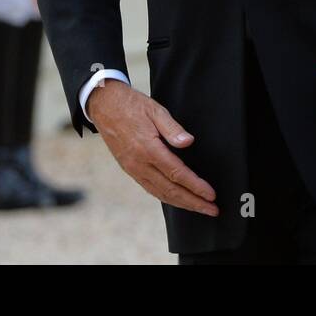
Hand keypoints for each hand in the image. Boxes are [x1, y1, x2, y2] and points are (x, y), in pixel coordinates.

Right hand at [87, 80, 217, 216]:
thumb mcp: (154, 109)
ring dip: (181, 203)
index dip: (196, 186)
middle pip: (170, 190)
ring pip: (160, 193)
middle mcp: (139, 163)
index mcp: (148, 149)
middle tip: (212, 210)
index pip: (177, 174)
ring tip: (198, 208)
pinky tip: (176, 199)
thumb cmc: (130, 105)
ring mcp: (133, 168)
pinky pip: (150, 188)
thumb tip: (188, 142)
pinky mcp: (129, 169)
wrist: (104, 105)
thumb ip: (172, 128)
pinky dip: (166, 197)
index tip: (210, 194)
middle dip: (193, 202)